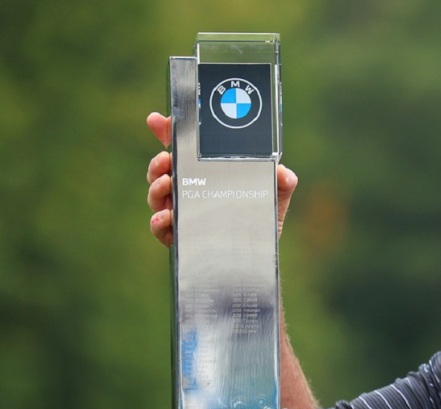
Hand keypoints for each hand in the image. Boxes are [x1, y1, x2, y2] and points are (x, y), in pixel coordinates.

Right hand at [144, 112, 298, 246]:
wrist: (259, 255)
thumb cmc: (261, 218)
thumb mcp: (275, 196)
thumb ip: (283, 182)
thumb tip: (283, 173)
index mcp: (205, 174)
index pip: (182, 150)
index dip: (167, 132)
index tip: (156, 120)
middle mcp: (189, 191)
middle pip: (161, 171)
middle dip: (158, 163)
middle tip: (165, 159)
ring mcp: (181, 213)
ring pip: (156, 197)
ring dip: (156, 188)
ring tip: (166, 184)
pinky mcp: (180, 238)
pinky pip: (161, 229)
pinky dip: (158, 221)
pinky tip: (166, 216)